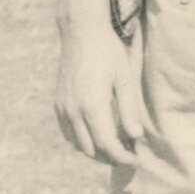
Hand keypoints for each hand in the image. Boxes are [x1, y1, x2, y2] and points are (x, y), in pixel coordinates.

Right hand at [54, 16, 142, 166]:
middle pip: (92, 149)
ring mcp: (63, 109)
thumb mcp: (125, 78)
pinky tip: (97, 135)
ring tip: (117, 147)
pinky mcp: (58, 105)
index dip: (122, 157)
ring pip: (78, 144)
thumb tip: (136, 137)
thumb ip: (130, 109)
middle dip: (111, 157)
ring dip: (96, 151)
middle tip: (129, 155)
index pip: (107, 144)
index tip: (135, 160)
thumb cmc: (108, 52)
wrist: (81, 33)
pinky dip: (83, 141)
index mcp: (92, 105)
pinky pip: (69, 133)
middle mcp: (73, 111)